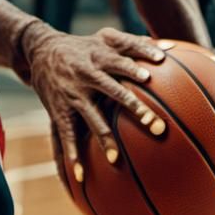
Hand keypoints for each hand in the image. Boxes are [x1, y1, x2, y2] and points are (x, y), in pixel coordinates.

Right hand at [22, 24, 167, 181]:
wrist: (41, 50)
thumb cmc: (84, 47)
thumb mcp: (105, 38)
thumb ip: (135, 43)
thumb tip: (172, 46)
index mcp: (100, 58)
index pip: (120, 62)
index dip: (134, 69)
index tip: (150, 78)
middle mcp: (87, 75)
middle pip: (114, 91)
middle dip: (135, 108)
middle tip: (156, 126)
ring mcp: (73, 94)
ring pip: (91, 117)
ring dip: (103, 138)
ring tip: (116, 159)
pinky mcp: (58, 109)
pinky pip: (66, 134)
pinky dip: (72, 154)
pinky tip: (80, 175)